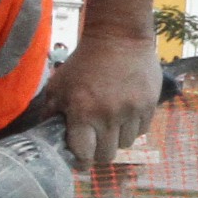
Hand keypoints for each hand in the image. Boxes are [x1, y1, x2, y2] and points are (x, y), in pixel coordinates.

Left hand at [56, 32, 161, 167]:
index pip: (84, 154)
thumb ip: (51, 113)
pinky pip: (142, 130)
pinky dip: (133, 127)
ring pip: (126, 144)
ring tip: (112, 123)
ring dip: (118, 138)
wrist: (118, 36)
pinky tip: (126, 113)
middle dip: (99, 152)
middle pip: (107, 155)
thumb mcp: (59, 85)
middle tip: (96, 142)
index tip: (81, 159)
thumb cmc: (84, 62)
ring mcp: (131, 111)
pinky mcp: (149, 104)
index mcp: (82, 112)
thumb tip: (47, 137)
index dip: (81, 161)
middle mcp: (108, 115)